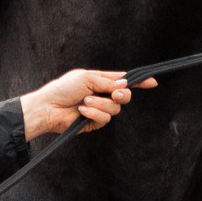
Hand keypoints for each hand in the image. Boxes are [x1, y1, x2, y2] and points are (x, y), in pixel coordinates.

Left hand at [19, 67, 153, 142]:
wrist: (49, 107)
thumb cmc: (63, 89)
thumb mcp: (87, 78)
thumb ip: (107, 82)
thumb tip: (124, 85)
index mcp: (100, 81)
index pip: (123, 81)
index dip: (138, 82)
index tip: (152, 82)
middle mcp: (102, 95)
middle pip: (125, 96)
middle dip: (122, 95)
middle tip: (113, 94)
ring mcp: (99, 109)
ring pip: (115, 108)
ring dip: (100, 104)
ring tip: (84, 101)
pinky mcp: (94, 122)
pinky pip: (105, 119)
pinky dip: (94, 114)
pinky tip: (82, 111)